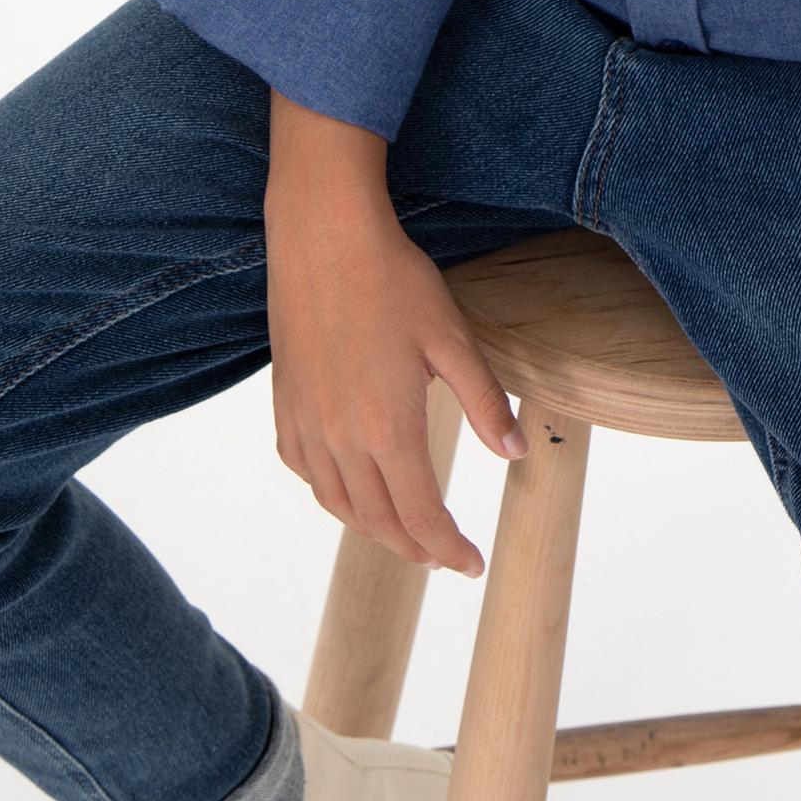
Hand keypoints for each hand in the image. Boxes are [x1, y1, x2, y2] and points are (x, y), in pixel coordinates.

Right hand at [265, 178, 526, 575]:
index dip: (448, 549)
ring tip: (402, 531)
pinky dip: (330, 491)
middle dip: (415, 548)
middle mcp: (341, 438)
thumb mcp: (453, 339)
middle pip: (379, 521)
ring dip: (373, 528)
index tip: (471, 564)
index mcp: (389, 429)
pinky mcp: (285, 402)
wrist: (323, 236)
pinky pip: (305, 469)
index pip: (422, 518)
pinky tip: (347, 483)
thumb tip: (515, 455)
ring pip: (337, 503)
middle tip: (444, 555)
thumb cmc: (393, 280)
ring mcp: (306, 422)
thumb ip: (484, 402)